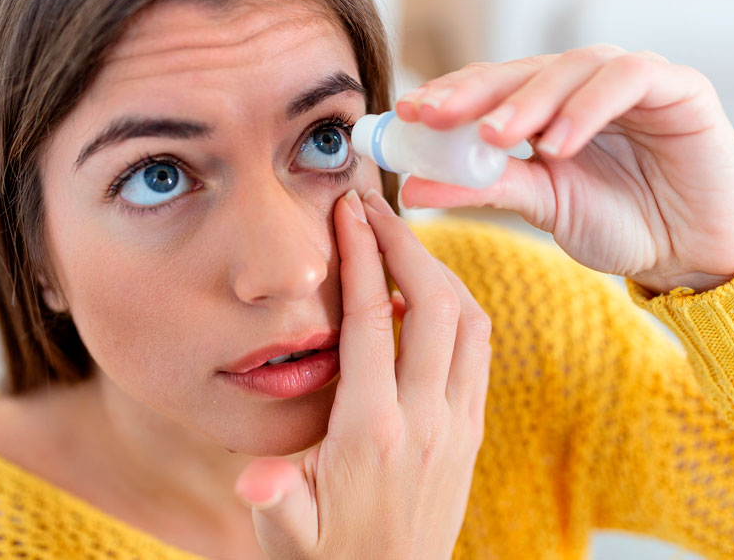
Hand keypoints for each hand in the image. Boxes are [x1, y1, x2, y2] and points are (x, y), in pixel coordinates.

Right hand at [233, 188, 490, 559]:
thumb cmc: (326, 559)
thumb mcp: (285, 537)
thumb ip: (274, 501)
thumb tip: (255, 480)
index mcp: (372, 432)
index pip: (372, 321)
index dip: (362, 257)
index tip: (349, 212)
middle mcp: (427, 420)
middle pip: (436, 304)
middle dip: (408, 244)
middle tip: (376, 209)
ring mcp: (458, 425)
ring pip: (471, 321)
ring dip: (440, 271)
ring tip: (401, 243)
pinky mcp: (472, 431)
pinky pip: (479, 349)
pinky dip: (458, 307)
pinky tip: (427, 296)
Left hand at [396, 46, 733, 293]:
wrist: (695, 255)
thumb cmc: (622, 224)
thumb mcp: (542, 205)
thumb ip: (482, 188)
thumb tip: (411, 187)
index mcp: (549, 105)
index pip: (490, 86)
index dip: (447, 95)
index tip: (405, 116)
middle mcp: (585, 83)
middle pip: (521, 69)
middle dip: (474, 92)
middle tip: (434, 116)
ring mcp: (632, 78)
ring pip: (570, 67)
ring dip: (528, 101)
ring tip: (494, 137)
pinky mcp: (679, 86)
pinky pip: (628, 80)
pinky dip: (587, 107)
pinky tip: (558, 143)